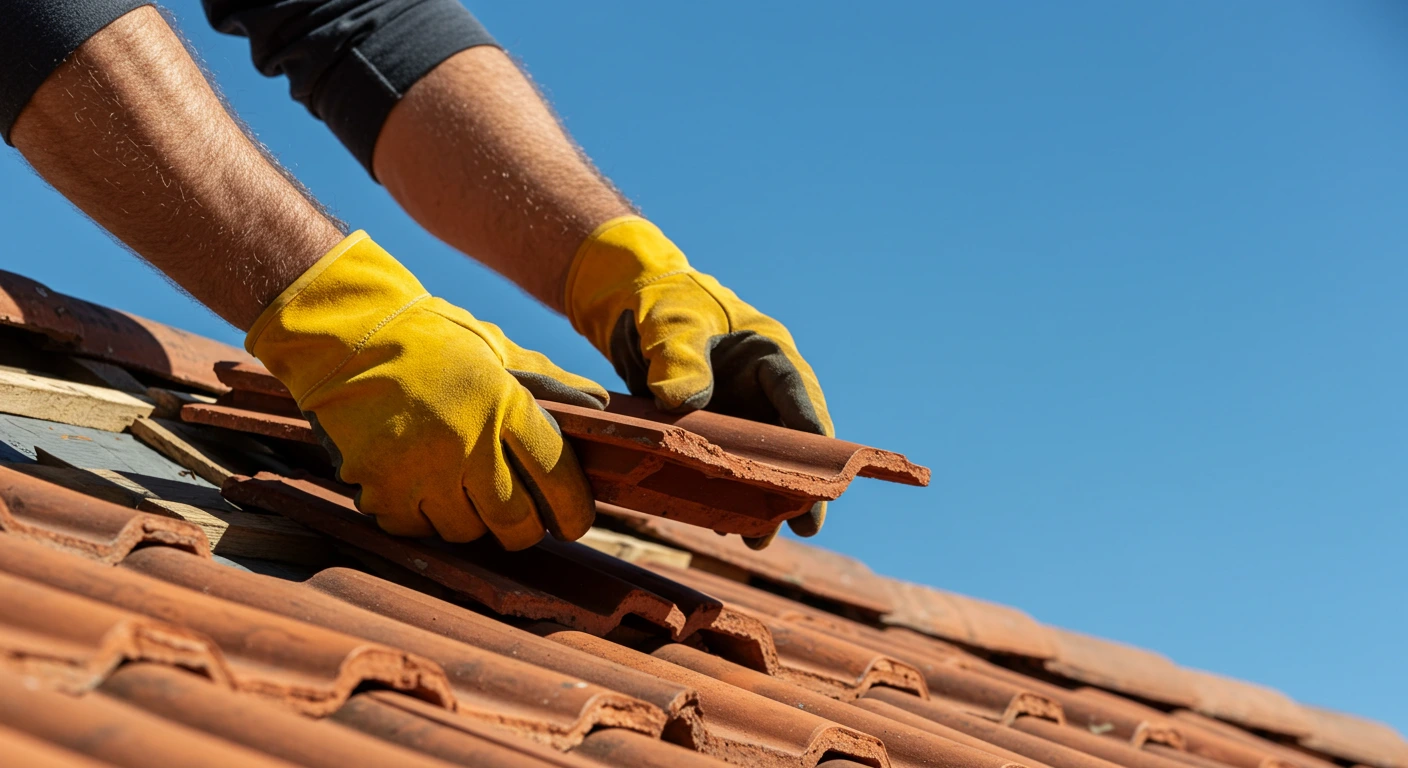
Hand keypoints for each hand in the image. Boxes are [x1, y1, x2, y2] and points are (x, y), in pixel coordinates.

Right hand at [249, 231, 607, 549]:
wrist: (344, 332)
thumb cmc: (429, 339)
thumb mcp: (496, 349)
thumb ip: (549, 382)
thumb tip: (599, 404)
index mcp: (503, 403)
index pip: (556, 476)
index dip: (573, 510)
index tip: (574, 522)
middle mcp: (465, 441)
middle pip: (514, 521)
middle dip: (524, 530)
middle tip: (524, 524)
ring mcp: (419, 468)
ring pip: (464, 531)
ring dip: (470, 522)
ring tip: (464, 495)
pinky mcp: (378, 485)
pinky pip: (414, 528)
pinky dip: (422, 519)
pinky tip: (422, 491)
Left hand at [564, 216, 831, 547]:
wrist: (632, 313)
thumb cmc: (662, 304)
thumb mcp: (669, 322)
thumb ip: (677, 355)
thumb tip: (683, 403)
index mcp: (766, 354)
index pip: (796, 394)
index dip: (811, 436)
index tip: (822, 474)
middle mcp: (761, 391)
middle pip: (791, 441)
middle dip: (798, 483)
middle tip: (805, 526)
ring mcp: (739, 416)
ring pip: (761, 464)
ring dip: (762, 499)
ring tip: (757, 539)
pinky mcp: (713, 437)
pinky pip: (727, 470)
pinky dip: (726, 495)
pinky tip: (721, 525)